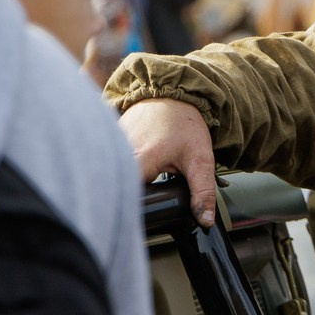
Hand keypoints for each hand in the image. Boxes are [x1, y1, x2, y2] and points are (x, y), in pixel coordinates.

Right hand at [121, 98, 217, 223]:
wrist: (172, 94)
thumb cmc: (185, 124)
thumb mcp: (200, 160)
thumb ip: (203, 191)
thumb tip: (204, 221)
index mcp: (142, 159)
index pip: (126, 193)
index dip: (130, 209)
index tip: (137, 218)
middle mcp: (121, 152)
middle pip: (115, 186)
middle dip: (125, 199)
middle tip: (135, 208)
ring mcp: (111, 144)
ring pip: (111, 173)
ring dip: (121, 184)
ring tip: (128, 192)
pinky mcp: (109, 140)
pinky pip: (110, 162)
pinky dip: (119, 170)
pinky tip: (125, 174)